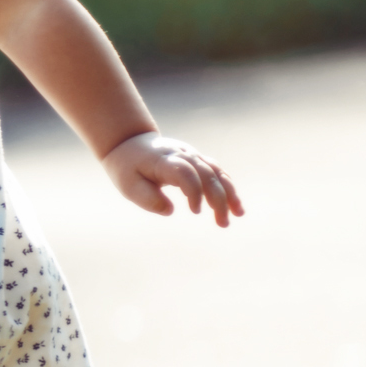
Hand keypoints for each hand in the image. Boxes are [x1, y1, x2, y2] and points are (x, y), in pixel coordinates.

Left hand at [100, 132, 244, 227]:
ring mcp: (192, 155)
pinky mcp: (197, 159)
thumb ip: (147, 198)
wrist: (130, 143)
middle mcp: (182, 154)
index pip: (185, 173)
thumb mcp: (128, 185)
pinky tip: (235, 206)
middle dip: (218, 199)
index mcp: (163, 160)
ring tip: (237, 215)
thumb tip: (170, 211)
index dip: (194, 191)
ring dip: (229, 194)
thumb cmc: (128, 168)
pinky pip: (218, 172)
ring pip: (217, 172)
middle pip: (207, 174)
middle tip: (222, 223)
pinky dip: (228, 187)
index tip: (195, 211)